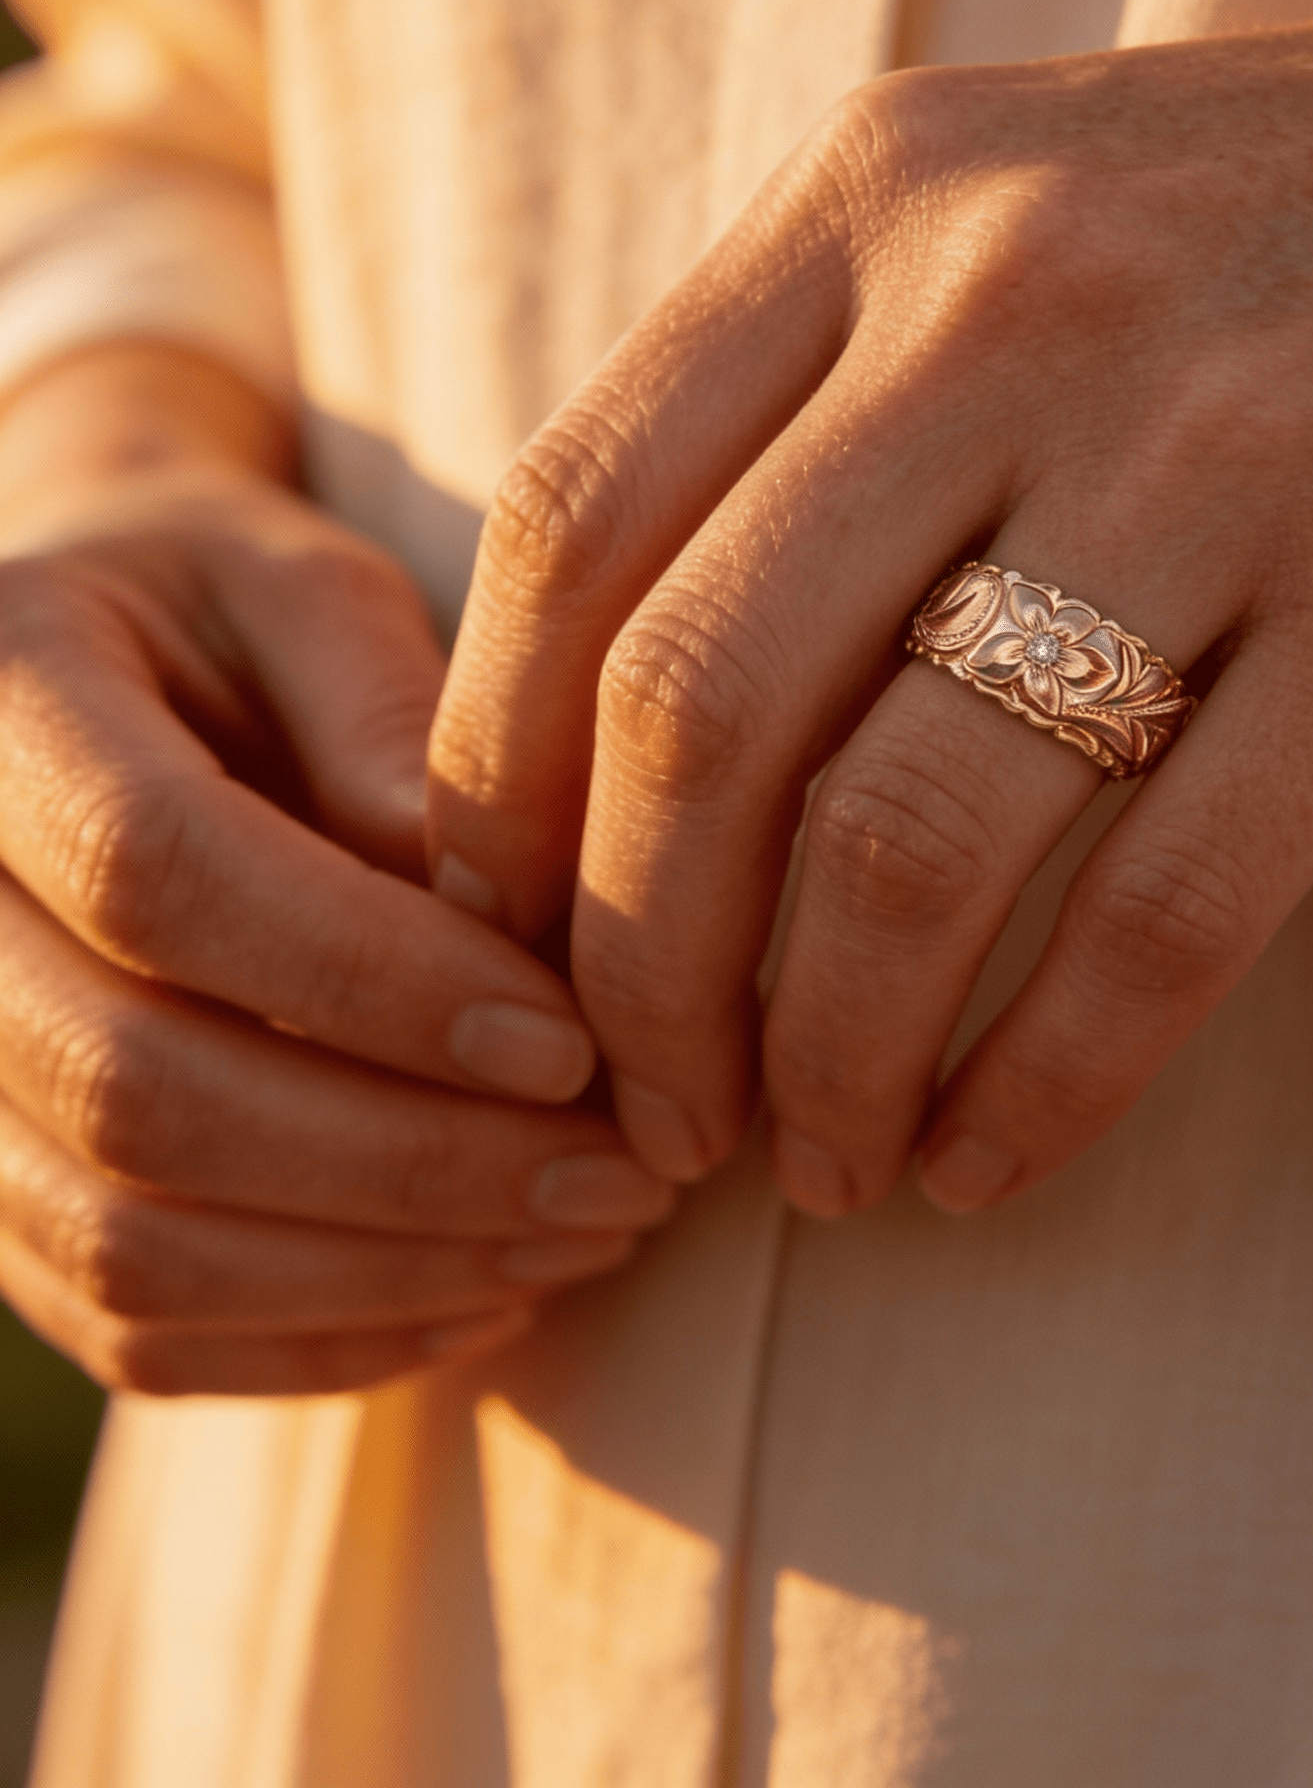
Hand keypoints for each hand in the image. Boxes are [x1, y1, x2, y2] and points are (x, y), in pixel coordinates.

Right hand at [0, 348, 672, 1392]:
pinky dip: (315, 1339)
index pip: (160, 871)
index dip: (374, 977)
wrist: (76, 683)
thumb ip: (390, 715)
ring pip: (124, 1244)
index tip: (572, 1041)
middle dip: (410, 1160)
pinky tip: (484, 1291)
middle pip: (135, 1089)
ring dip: (384, 1272)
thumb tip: (497, 924)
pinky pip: (119, 1325)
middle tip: (622, 1173)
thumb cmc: (228, 617)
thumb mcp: (311, 587)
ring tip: (587, 1233)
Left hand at [429, 0, 1312, 1218]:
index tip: (502, 928)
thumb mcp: (1020, 207)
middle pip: (700, 710)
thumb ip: (812, 392)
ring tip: (818, 1157)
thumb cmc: (1311, 222)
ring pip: (910, 838)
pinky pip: (1158, 912)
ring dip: (821, 1058)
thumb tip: (613, 706)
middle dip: (630, 970)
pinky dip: (1040, 1080)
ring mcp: (1224, 440)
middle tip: (649, 1097)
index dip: (492, 772)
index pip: (571, 518)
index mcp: (884, 188)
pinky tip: (993, 1152)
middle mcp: (1022, 293)